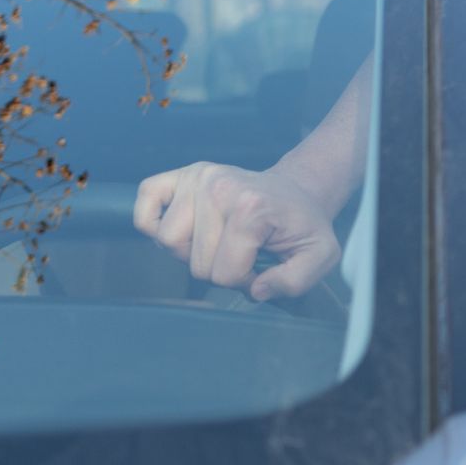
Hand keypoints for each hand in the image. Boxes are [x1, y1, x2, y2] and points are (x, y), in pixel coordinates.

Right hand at [133, 161, 341, 300]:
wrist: (295, 193)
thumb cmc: (302, 225)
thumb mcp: (320, 255)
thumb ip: (296, 280)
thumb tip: (256, 289)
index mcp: (251, 208)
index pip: (223, 274)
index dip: (243, 280)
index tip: (261, 264)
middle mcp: (219, 187)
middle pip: (195, 263)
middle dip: (219, 268)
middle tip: (242, 251)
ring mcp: (197, 178)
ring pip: (168, 241)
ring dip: (191, 251)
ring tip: (218, 239)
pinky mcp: (180, 175)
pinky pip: (145, 205)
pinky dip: (154, 222)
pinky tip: (185, 226)